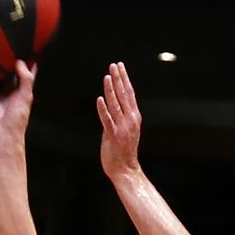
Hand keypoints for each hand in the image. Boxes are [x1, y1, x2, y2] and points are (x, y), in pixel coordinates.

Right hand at [0, 61, 36, 147]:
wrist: (4, 135)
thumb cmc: (17, 118)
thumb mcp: (25, 95)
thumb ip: (25, 78)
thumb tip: (19, 61)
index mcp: (17, 93)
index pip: (22, 76)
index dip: (24, 65)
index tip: (25, 51)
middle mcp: (5, 95)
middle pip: (3, 77)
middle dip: (2, 65)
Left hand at [96, 61, 143, 180]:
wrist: (126, 170)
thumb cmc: (123, 151)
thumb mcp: (124, 130)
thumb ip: (118, 117)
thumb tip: (108, 105)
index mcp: (134, 117)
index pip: (129, 93)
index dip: (124, 79)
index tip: (119, 66)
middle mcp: (130, 120)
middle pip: (124, 95)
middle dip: (119, 78)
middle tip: (114, 65)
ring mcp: (122, 128)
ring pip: (116, 105)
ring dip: (111, 89)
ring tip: (107, 76)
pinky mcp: (113, 136)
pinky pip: (107, 120)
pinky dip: (103, 109)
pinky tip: (99, 99)